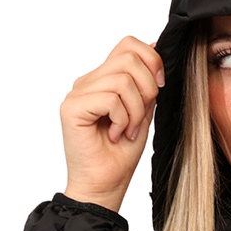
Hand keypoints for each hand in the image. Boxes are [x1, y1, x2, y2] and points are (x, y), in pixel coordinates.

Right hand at [60, 36, 164, 211]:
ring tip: (127, 131)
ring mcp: (77, 93)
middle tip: (140, 119)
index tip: (158, 88)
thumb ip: (146, 85)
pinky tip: (115, 135)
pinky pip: (111, 98)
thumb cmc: (121, 155)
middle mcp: (88, 82)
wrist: (105, 186)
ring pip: (122, 79)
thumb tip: (155, 47)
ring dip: (135, 111)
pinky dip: (122, 119)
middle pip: (129, 58)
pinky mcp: (72, 107)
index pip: (129, 45)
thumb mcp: (143, 113)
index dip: (151, 60)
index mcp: (104, 79)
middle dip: (147, 90)